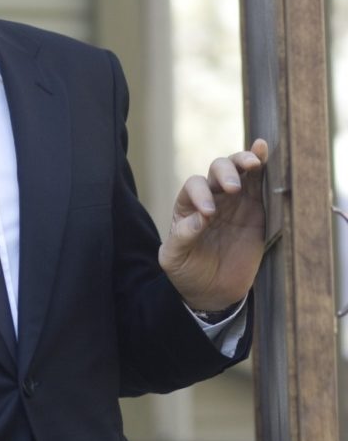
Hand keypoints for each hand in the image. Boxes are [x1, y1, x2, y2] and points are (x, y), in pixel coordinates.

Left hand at [158, 139, 268, 313]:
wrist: (214, 291)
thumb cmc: (188, 271)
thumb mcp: (175, 258)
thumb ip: (182, 237)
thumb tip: (199, 218)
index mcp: (188, 205)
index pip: (194, 187)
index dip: (201, 195)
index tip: (209, 214)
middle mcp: (212, 196)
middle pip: (217, 170)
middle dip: (225, 173)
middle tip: (232, 188)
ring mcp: (235, 200)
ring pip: (239, 169)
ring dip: (245, 161)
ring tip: (253, 163)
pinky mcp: (257, 208)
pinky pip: (259, 182)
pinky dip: (262, 165)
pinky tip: (264, 149)